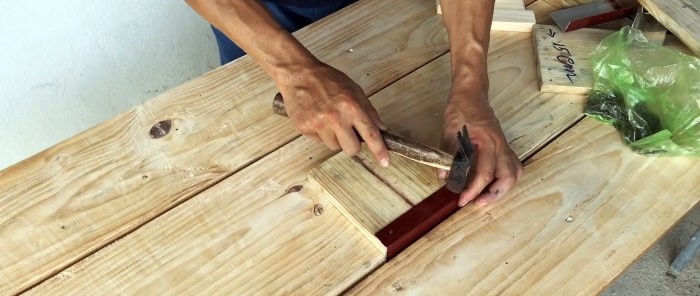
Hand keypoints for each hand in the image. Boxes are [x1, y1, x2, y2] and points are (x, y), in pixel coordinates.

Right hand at [276, 60, 389, 166]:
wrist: (299, 74)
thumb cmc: (327, 79)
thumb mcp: (354, 90)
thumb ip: (369, 111)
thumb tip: (381, 129)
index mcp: (352, 107)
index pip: (370, 134)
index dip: (379, 150)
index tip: (385, 161)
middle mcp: (336, 118)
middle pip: (352, 149)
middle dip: (353, 145)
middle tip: (349, 133)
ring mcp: (319, 125)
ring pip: (334, 147)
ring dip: (335, 138)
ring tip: (329, 120)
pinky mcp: (305, 129)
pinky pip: (319, 141)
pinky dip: (321, 133)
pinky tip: (318, 118)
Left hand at [439, 86, 522, 206]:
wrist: (471, 93)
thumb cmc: (460, 109)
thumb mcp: (448, 131)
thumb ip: (448, 155)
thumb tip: (444, 178)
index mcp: (487, 141)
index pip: (484, 173)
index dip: (473, 190)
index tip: (462, 200)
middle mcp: (500, 145)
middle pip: (508, 177)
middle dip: (494, 195)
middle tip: (477, 203)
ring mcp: (504, 145)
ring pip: (514, 173)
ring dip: (502, 189)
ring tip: (485, 197)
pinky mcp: (504, 145)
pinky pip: (512, 166)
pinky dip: (504, 179)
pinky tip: (491, 184)